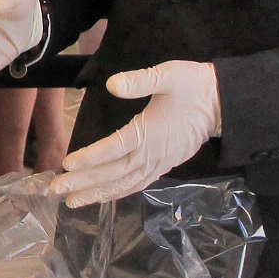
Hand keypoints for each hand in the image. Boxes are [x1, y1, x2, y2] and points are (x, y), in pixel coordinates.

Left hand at [52, 61, 221, 206]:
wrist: (222, 103)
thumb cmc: (193, 86)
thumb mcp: (168, 75)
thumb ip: (140, 81)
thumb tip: (113, 84)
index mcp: (149, 131)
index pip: (114, 148)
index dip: (90, 158)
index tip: (67, 165)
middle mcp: (152, 153)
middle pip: (114, 172)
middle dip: (84, 183)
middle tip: (56, 190)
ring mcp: (159, 162)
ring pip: (124, 184)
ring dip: (98, 194)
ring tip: (72, 201)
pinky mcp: (164, 165)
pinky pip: (138, 184)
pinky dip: (119, 193)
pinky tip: (103, 197)